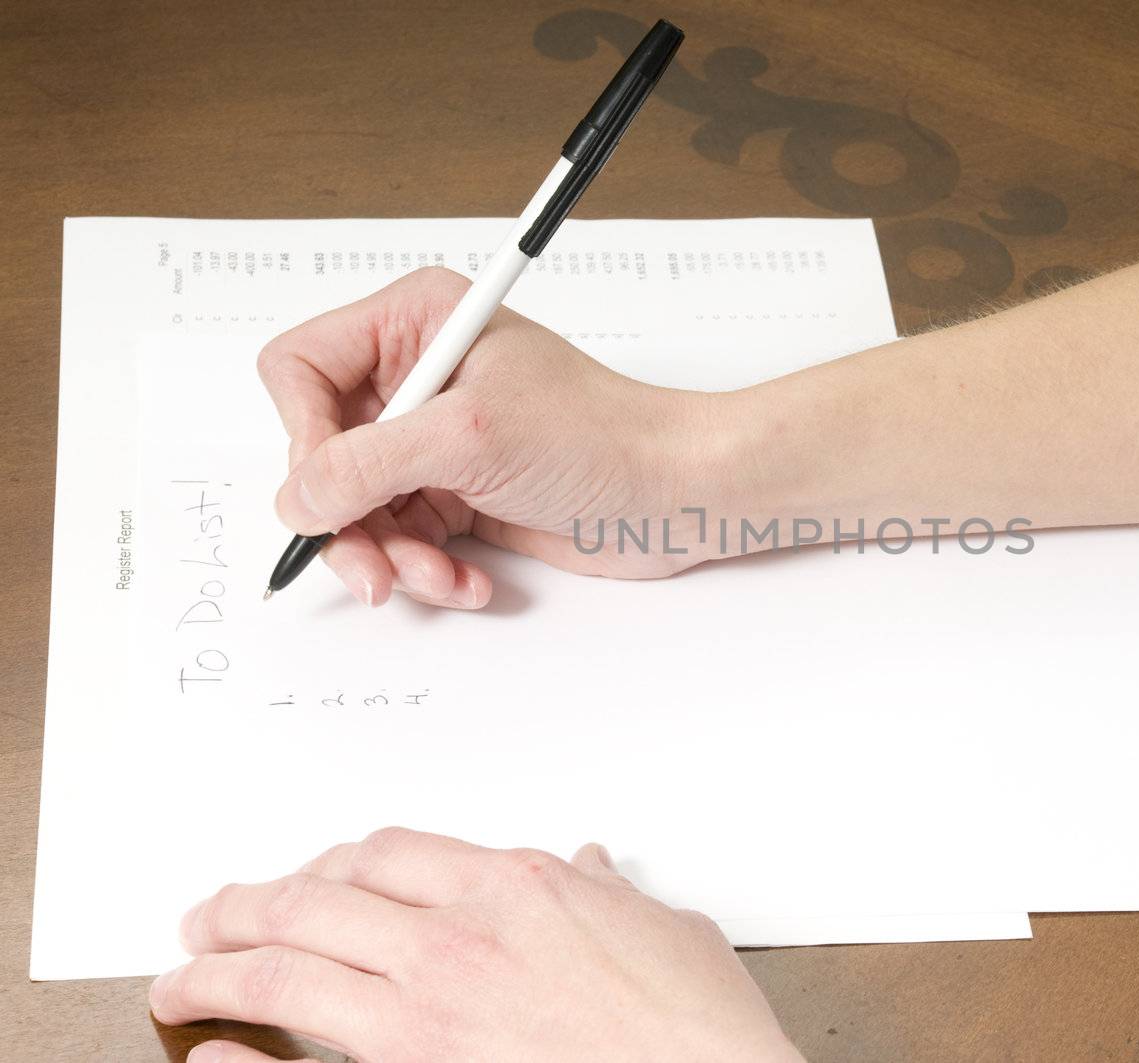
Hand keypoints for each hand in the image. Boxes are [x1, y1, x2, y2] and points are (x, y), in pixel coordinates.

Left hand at [148, 828, 798, 1062]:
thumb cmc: (694, 1026)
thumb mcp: (664, 929)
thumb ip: (609, 893)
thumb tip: (590, 867)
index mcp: (514, 888)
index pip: (390, 852)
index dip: (335, 860)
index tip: (314, 874)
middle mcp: (456, 938)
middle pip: (317, 898)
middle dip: (248, 903)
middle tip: (211, 914)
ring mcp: (427, 1014)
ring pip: (289, 968)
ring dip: (217, 965)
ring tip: (180, 973)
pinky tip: (205, 1057)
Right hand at [258, 267, 729, 607]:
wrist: (675, 492)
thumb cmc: (600, 435)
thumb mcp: (467, 439)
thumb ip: (366, 465)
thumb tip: (295, 499)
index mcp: (415, 323)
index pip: (299, 370)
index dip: (303, 436)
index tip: (329, 490)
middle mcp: (416, 377)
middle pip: (321, 454)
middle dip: (349, 520)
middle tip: (374, 570)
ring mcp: (435, 440)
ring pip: (359, 509)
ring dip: (392, 557)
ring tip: (440, 578)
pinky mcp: (458, 492)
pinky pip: (403, 541)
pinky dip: (427, 570)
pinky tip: (468, 579)